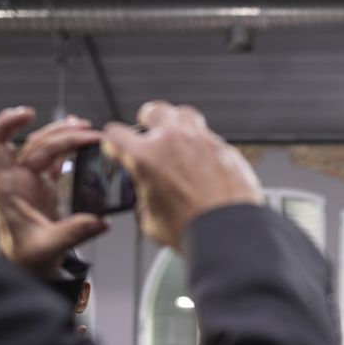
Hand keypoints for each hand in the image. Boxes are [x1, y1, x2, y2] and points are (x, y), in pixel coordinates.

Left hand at [0, 107, 109, 274]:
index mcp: (8, 188)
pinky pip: (54, 159)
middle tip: (89, 135)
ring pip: (45, 146)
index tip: (27, 113)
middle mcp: (17, 179)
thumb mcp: (47, 249)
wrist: (29, 267)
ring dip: (64, 134)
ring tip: (86, 128)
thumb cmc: (27, 258)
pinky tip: (82, 140)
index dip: (6, 124)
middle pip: (35, 143)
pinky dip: (68, 148)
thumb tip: (100, 221)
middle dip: (61, 134)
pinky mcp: (43, 185)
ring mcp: (30, 180)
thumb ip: (72, 233)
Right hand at [101, 101, 261, 249]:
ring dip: (178, 124)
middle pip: (153, 110)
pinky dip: (204, 146)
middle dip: (148, 120)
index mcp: (145, 157)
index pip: (116, 134)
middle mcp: (172, 140)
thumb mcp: (151, 221)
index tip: (118, 147)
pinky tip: (205, 161)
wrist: (229, 234)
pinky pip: (210, 137)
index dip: (114, 141)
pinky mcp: (225, 148)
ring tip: (179, 138)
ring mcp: (201, 140)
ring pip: (184, 114)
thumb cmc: (192, 231)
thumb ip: (145, 202)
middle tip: (150, 132)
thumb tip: (149, 200)